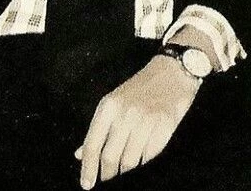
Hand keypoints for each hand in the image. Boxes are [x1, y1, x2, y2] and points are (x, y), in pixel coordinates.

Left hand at [75, 56, 200, 188]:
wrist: (171, 72)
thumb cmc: (140, 88)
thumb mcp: (114, 102)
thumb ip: (98, 129)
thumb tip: (79, 154)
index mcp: (108, 106)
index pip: (92, 144)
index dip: (87, 168)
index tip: (86, 185)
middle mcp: (124, 113)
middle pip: (110, 157)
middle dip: (107, 174)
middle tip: (108, 177)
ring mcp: (145, 120)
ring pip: (130, 162)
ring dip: (126, 169)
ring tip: (126, 165)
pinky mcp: (164, 126)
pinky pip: (149, 156)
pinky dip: (144, 160)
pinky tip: (143, 153)